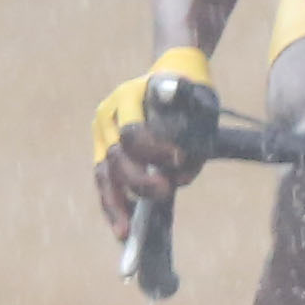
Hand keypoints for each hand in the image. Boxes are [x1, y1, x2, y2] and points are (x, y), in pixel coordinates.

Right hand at [91, 46, 213, 225]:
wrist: (176, 71)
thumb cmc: (192, 92)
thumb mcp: (201, 104)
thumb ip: (194, 139)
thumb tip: (181, 178)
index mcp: (129, 96)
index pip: (133, 132)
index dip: (154, 151)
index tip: (180, 159)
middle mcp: (109, 114)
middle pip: (116, 155)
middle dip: (139, 180)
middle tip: (166, 192)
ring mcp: (103, 133)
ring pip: (103, 174)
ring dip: (115, 205)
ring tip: (126, 233)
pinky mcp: (104, 150)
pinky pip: (105, 182)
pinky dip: (114, 205)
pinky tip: (123, 228)